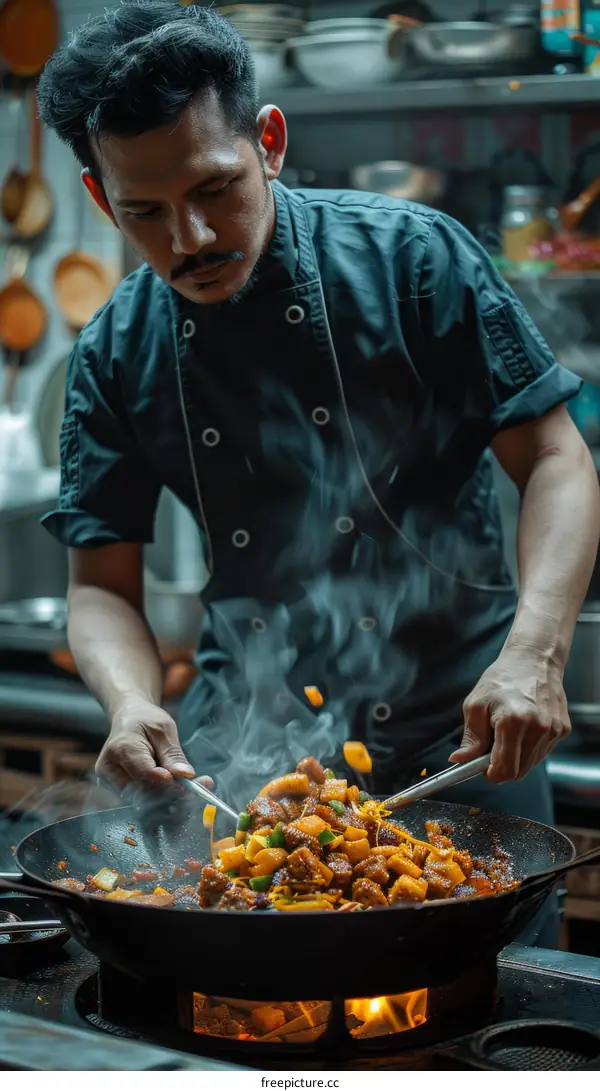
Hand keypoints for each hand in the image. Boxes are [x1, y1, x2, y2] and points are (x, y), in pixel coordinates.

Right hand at [96, 696, 212, 794]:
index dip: (170, 784)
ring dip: (170, 802)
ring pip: (144, 802)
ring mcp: (111, 783)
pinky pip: (143, 800)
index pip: (146, 775)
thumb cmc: (146, 720)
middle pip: (144, 793)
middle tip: (198, 791)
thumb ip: (173, 754)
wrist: (127, 719)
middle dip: (173, 796)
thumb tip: (186, 776)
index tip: (191, 785)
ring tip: (194, 792)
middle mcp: (110, 770)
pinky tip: (181, 793)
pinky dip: (163, 800)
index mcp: (120, 749)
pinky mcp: (118, 791)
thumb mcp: (164, 729)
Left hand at [449, 650, 570, 782]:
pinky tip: (523, 729)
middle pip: (518, 772)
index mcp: (513, 722)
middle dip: (502, 766)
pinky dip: (529, 748)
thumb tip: (459, 761)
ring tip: (508, 733)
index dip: (490, 774)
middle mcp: (538, 728)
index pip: (504, 770)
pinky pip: (542, 753)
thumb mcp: (476, 705)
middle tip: (492, 746)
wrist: (533, 660)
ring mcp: (553, 730)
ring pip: (530, 765)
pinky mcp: (563, 730)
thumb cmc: (502, 679)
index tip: (482, 768)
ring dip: (516, 758)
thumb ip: (471, 738)